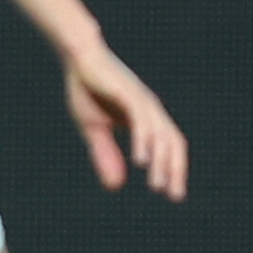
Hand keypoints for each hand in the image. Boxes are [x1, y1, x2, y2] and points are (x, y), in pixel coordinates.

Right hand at [62, 42, 186, 201]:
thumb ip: (105, 154)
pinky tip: (140, 160)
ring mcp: (142, 101)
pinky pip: (142, 122)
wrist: (78, 57)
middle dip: (175, 170)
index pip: (168, 146)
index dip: (173, 169)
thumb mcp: (94, 128)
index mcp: (146, 117)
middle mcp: (151, 110)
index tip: (173, 194)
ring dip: (161, 162)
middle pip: (172, 143)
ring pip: (161, 136)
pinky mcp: (130, 94)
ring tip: (157, 185)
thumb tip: (116, 187)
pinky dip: (144, 142)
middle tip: (174, 195)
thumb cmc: (86, 88)